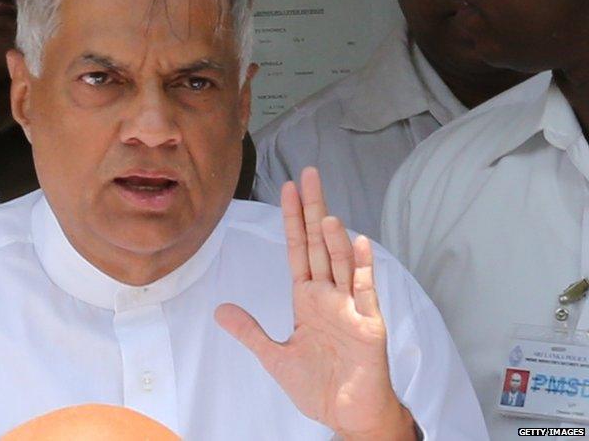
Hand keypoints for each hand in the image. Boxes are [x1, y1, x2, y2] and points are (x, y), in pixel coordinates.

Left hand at [215, 168, 413, 439]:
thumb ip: (250, 331)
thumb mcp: (274, 356)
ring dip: (333, 239)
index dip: (292, 219)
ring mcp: (351, 308)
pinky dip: (364, 269)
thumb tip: (220, 310)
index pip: (297, 249)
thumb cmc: (319, 385)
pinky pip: (366, 293)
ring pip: (341, 264)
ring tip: (324, 214)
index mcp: (308, 299)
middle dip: (312, 211)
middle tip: (309, 175)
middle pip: (318, 245)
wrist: (348, 414)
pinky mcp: (369, 326)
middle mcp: (330, 296)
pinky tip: (360, 244)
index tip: (288, 188)